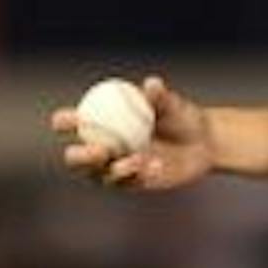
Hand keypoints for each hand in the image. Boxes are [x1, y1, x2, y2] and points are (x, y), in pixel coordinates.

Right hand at [49, 75, 214, 191]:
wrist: (203, 141)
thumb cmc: (180, 115)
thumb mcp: (172, 104)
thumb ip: (159, 95)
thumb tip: (152, 83)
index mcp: (98, 122)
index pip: (71, 122)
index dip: (63, 121)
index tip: (70, 119)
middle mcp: (100, 147)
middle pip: (76, 157)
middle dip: (80, 156)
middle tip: (99, 150)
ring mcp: (114, 168)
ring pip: (100, 175)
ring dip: (115, 169)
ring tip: (136, 158)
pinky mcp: (133, 183)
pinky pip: (129, 181)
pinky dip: (139, 173)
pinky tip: (155, 165)